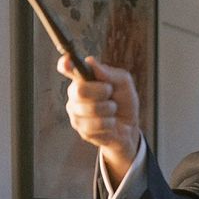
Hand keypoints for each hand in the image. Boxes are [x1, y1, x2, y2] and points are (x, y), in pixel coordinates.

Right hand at [57, 54, 140, 183]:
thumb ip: (112, 74)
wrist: (131, 134)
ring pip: (87, 108)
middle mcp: (75, 98)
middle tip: (111, 97)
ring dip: (107, 110)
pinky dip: (109, 125)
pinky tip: (110, 126)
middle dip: (101, 92)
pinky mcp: (83, 132)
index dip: (66, 66)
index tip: (68, 64)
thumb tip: (93, 63)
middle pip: (78, 89)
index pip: (67, 70)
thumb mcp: (125, 87)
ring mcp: (76, 116)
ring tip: (113, 114)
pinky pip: (95, 125)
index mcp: (83, 83)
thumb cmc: (126, 108)